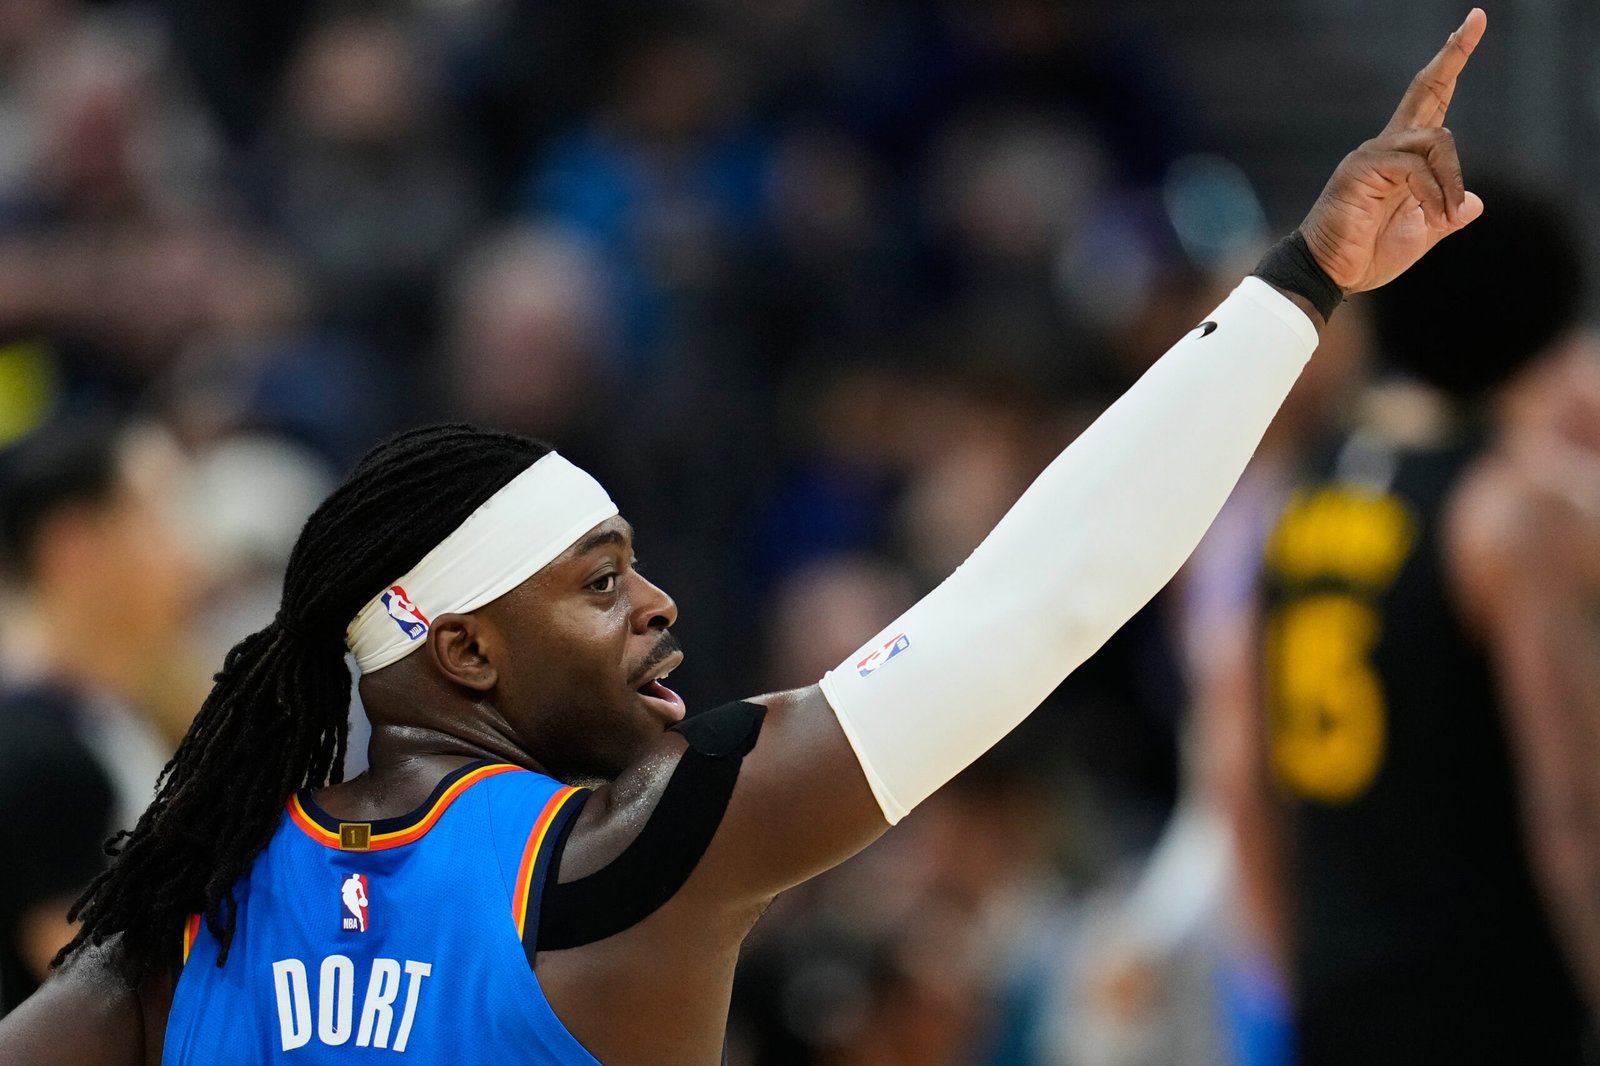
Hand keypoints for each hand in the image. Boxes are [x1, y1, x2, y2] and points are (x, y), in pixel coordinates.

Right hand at [1300, 8, 1485, 292]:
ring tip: (1444, 218)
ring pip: (1435, 141)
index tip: (1470, 25)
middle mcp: (1384, 147)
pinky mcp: (1361, 170)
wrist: (1328, 276)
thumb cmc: (1365, 256)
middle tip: (1475, 18)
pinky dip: (1433, 192)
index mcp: (1399, 159)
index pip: (1430, 102)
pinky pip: (1415, 168)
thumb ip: (1444, 216)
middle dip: (1452, 56)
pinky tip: (1434, 217)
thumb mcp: (1419, 235)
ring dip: (1450, 180)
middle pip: (1426, 91)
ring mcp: (1371, 155)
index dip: (1450, 65)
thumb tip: (1474, 203)